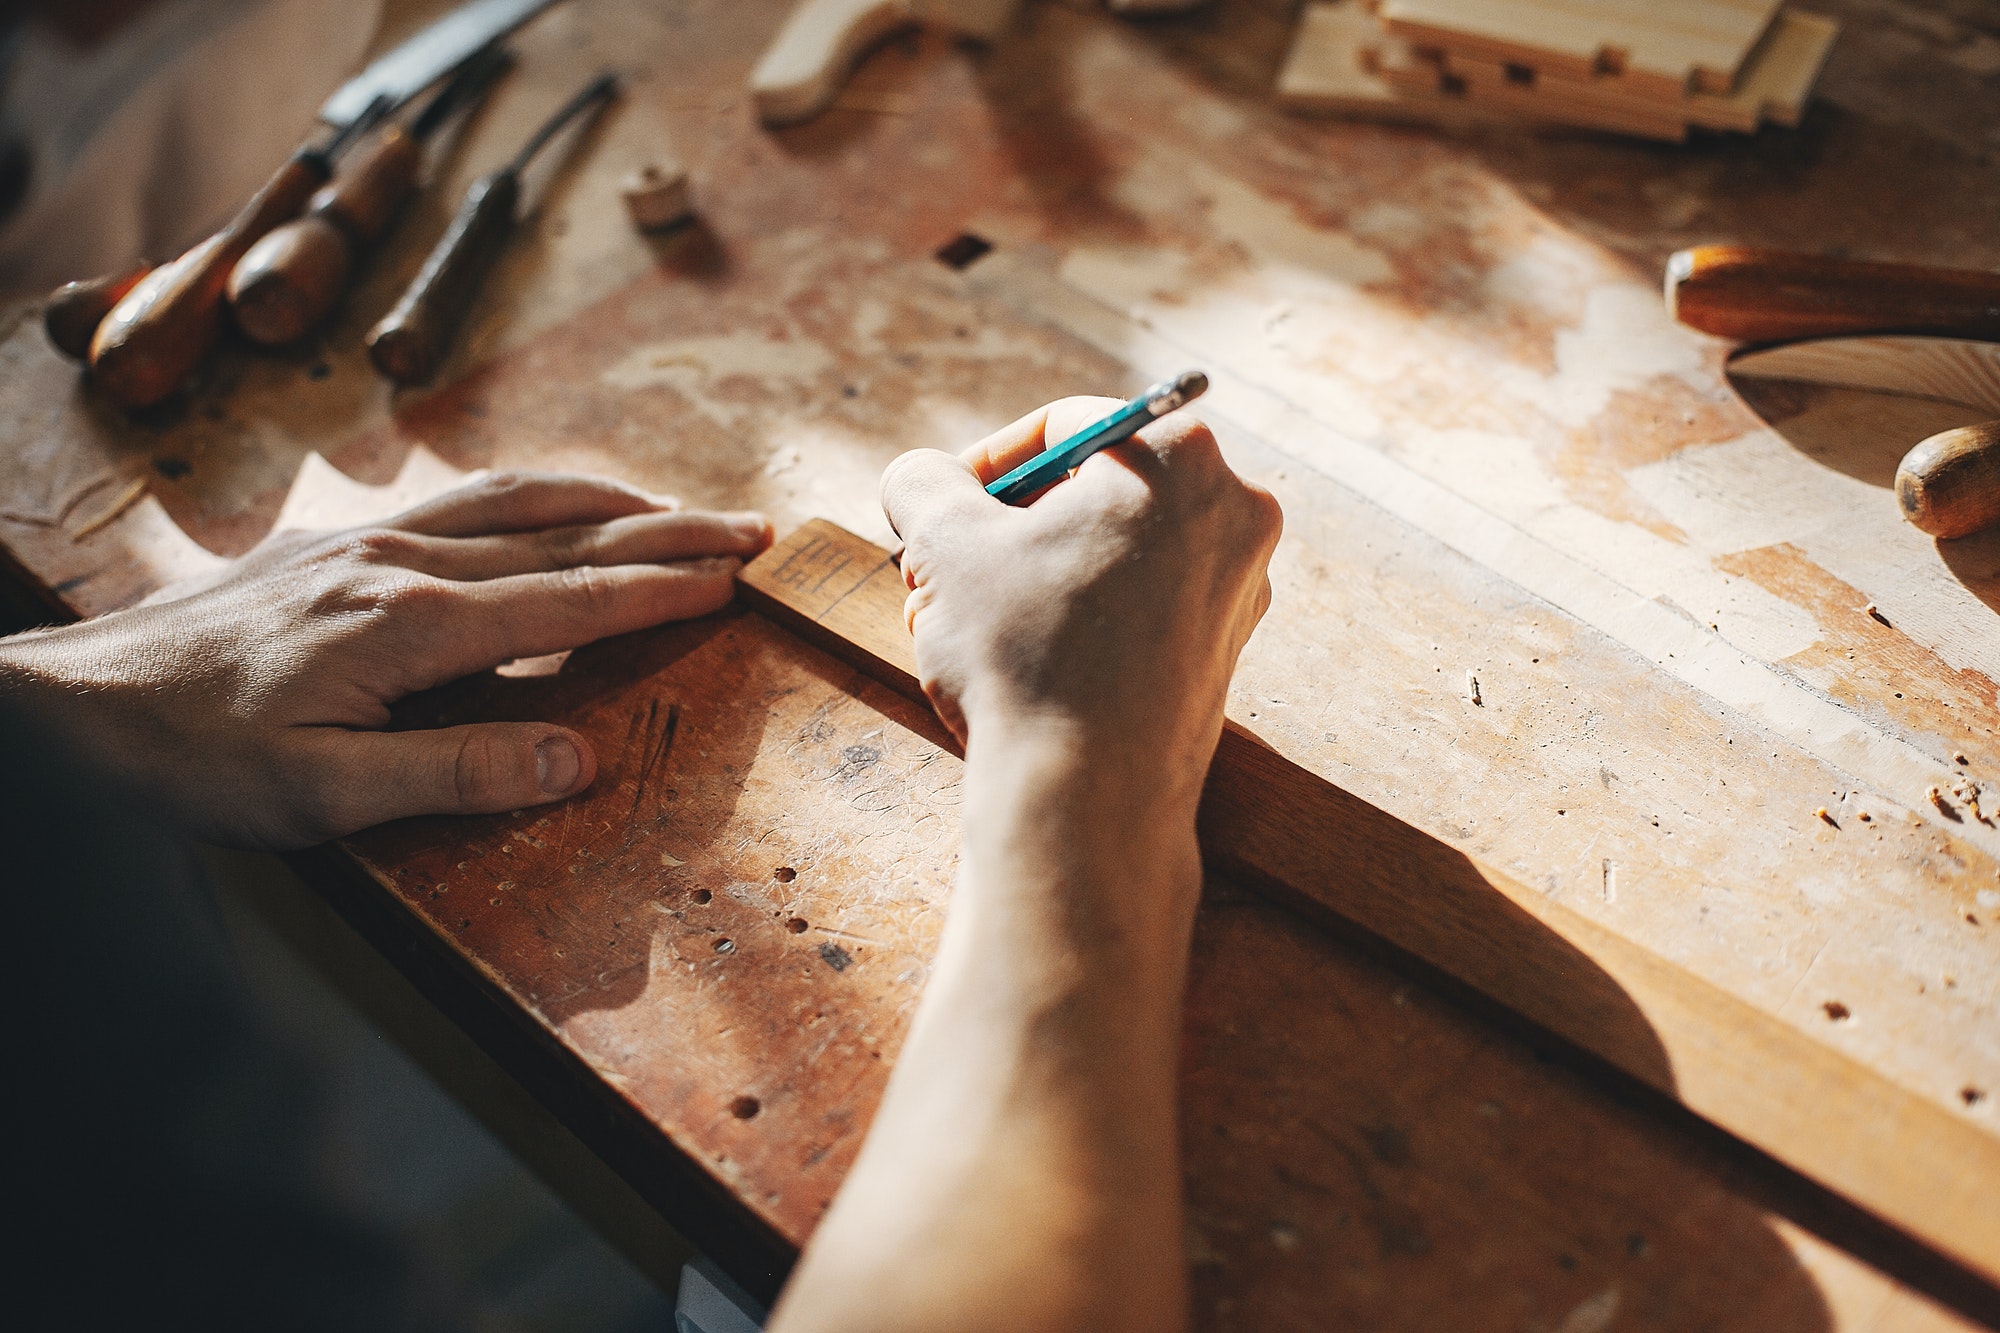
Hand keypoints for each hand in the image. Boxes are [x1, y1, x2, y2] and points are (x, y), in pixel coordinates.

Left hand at [0, 473, 770, 848]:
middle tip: (750, 528)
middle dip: (667, 531)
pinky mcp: (335, 542)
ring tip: (678, 506)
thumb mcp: (320, 798)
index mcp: (410, 626)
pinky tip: (550, 506)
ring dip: (610, 500)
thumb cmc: (191, 759)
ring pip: (516, 501)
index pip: (569, 601)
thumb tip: (579, 760)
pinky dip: (536, 495)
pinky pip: (463, 501)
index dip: (661, 592)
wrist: (70, 703)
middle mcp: (400, 563)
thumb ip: (456, 775)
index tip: (737, 580)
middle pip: (564, 535)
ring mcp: (366, 541)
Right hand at [881, 396, 1280, 804]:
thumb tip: (925, 479)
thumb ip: (924, 481)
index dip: (982, 464)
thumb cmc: (1023, 653)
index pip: (1063, 428)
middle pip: (1089, 493)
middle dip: (1001, 532)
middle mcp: (1233, 511)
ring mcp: (1239, 587)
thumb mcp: (944, 541)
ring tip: (956, 627)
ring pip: (1106, 554)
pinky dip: (1074, 619)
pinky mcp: (1224, 653)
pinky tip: (1012, 665)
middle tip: (938, 574)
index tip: (938, 508)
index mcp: (1179, 455)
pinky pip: (1136, 608)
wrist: (1087, 798)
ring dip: (1024, 579)